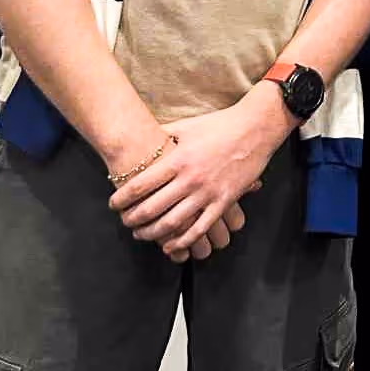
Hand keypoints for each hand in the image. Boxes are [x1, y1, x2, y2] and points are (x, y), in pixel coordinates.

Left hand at [109, 89, 290, 256]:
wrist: (256, 128)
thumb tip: (142, 134)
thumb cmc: (219, 124)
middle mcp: (190, 179)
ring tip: (142, 234)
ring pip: (173, 223)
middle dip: (132, 219)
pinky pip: (200, 228)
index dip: (121, 199)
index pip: (140, 185)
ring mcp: (208, 192)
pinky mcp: (224, 201)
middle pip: (151, 208)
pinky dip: (183, 241)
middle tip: (125, 222)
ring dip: (152, 233)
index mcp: (177, 159)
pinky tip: (170, 246)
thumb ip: (163, 134)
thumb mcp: (187, 126)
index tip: (113, 205)